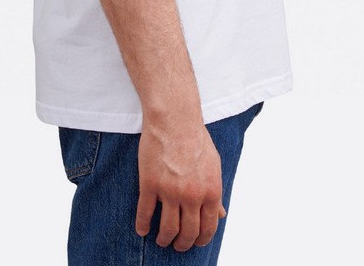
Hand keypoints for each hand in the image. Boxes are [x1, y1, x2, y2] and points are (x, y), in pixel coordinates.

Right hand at [135, 117, 226, 251]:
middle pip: (187, 233)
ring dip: (164, 239)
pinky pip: (145, 213)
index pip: (207, 228)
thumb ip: (215, 192)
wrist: (175, 118)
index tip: (194, 242)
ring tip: (161, 240)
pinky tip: (142, 229)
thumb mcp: (213, 165)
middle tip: (177, 245)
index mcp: (210, 191)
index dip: (200, 239)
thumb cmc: (195, 138)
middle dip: (182, 244)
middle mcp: (191, 195)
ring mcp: (170, 191)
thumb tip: (221, 213)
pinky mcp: (150, 184)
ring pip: (167, 228)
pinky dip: (143, 225)